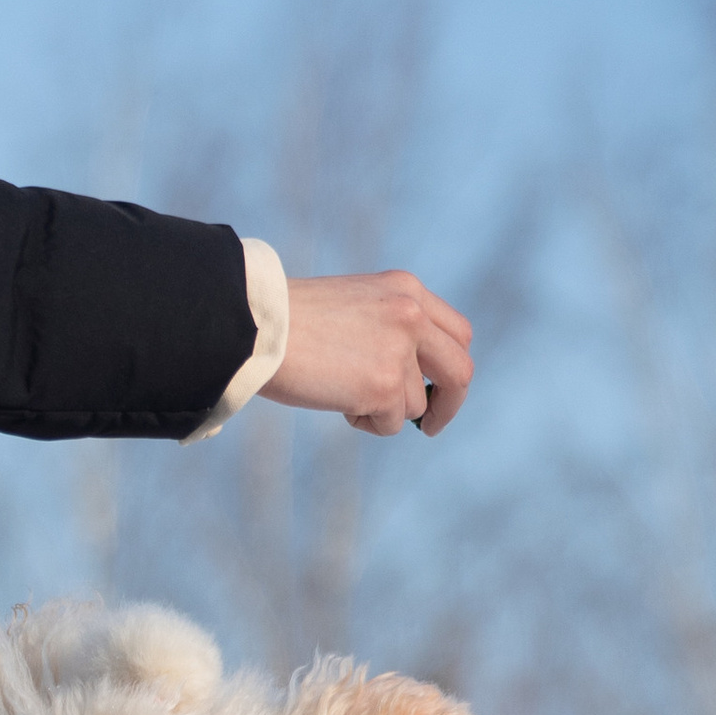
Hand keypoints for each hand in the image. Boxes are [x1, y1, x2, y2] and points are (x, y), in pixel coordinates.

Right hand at [260, 270, 474, 436]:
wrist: (255, 325)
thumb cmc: (289, 321)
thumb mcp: (354, 306)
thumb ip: (389, 327)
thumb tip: (410, 380)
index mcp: (406, 289)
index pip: (456, 332)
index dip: (450, 365)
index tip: (436, 388)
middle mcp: (412, 315)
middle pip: (459, 370)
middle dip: (449, 404)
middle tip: (430, 425)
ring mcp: (400, 351)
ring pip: (415, 404)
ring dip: (383, 411)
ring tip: (341, 394)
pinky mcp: (384, 386)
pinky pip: (391, 424)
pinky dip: (365, 422)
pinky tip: (335, 400)